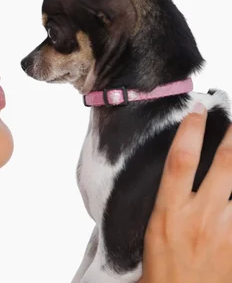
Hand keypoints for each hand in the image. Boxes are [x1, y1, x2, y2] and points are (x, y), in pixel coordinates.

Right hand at [140, 103, 231, 282]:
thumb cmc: (164, 270)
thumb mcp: (153, 231)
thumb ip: (168, 203)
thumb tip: (177, 176)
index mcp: (170, 211)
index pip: (180, 160)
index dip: (191, 131)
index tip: (198, 111)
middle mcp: (200, 215)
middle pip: (225, 165)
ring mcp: (225, 229)